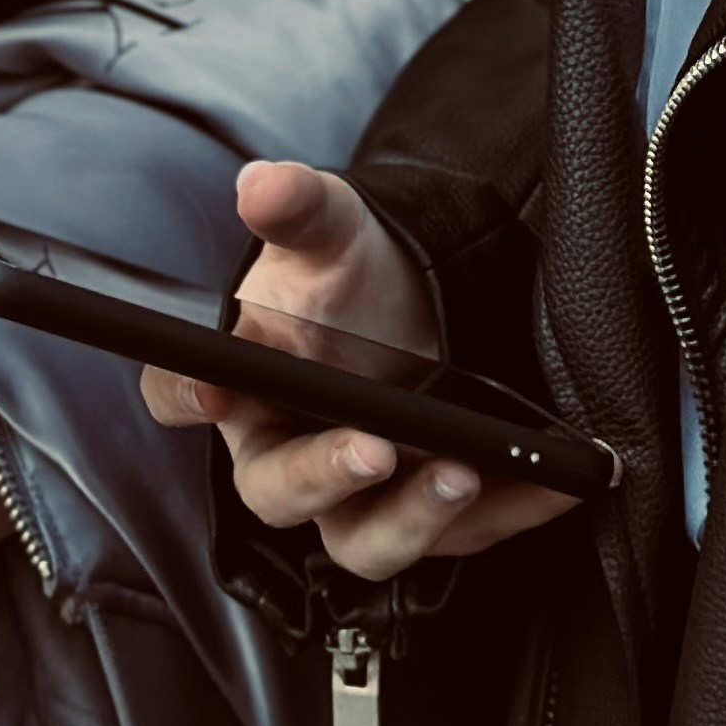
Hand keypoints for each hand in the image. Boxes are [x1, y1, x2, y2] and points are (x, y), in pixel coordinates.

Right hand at [141, 158, 577, 585]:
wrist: (430, 300)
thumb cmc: (356, 274)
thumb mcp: (333, 229)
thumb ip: (297, 206)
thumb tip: (262, 184)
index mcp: (243, 385)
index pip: (181, 393)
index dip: (185, 398)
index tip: (212, 393)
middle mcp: (287, 452)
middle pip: (277, 492)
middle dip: (324, 475)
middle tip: (375, 446)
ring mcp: (357, 497)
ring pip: (363, 540)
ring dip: (412, 516)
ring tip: (463, 471)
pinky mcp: (424, 516)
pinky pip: (460, 538)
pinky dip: (507, 512)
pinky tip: (544, 481)